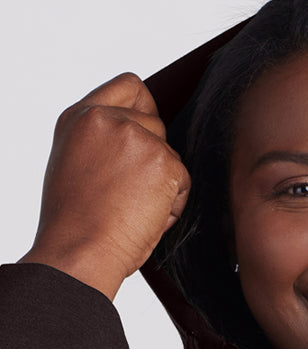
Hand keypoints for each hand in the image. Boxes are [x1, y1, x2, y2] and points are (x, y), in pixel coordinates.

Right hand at [20, 73, 190, 299]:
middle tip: (129, 194)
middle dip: (152, 158)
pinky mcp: (163, 163)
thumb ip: (101, 141)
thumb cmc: (75, 224)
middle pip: (156, 125)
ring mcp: (137, 138)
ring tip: (132, 211)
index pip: (130, 87)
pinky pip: (183, 182)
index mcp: (81, 118)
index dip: (145, 110)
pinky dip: (172, 205)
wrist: (79, 251)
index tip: (144, 136)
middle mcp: (107, 119)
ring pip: (170, 156)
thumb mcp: (74, 164)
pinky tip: (146, 219)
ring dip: (162, 184)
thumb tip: (134, 137)